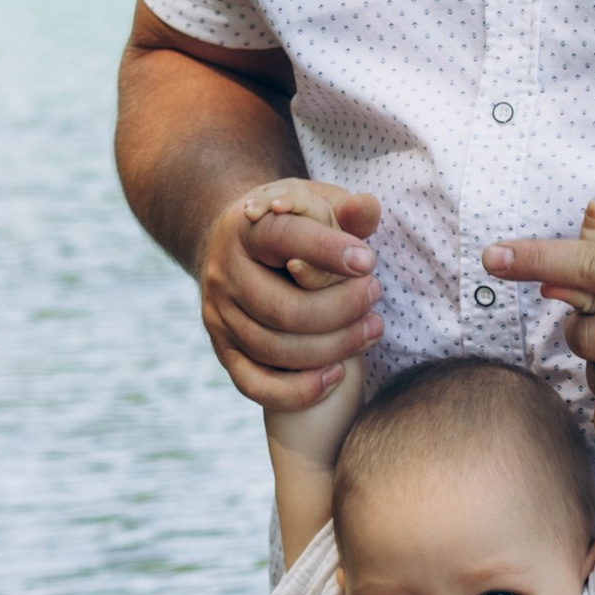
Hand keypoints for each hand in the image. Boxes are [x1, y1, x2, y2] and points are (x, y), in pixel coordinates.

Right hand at [202, 177, 383, 409]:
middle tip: (375, 295)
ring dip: (334, 347)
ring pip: (275, 350)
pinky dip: (299, 390)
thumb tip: (368, 208)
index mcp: (245, 228)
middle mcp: (223, 273)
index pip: (283, 238)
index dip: (326, 252)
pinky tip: (336, 376)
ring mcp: (219, 316)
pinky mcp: (224, 350)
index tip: (368, 261)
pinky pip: (255, 385)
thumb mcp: (316, 205)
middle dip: (341, 309)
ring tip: (372, 329)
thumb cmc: (293, 227)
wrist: (239, 249)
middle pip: (283, 309)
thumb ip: (345, 209)